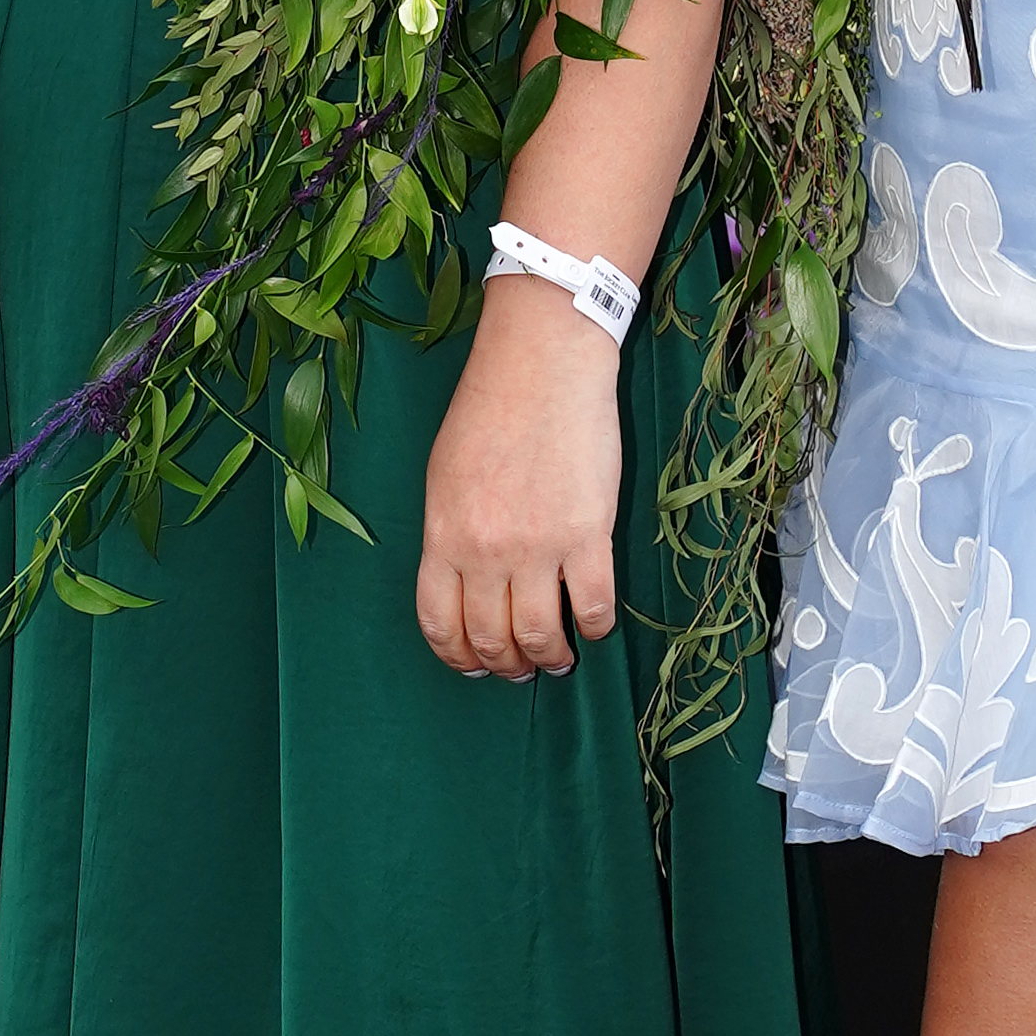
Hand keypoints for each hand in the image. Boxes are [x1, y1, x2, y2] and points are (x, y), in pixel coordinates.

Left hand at [417, 270, 622, 678]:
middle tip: (520, 669)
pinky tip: (595, 628)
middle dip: (506, 665)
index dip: (457, 656)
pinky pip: (593, 606)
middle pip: (490, 637)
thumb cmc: (491, 410)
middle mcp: (484, 551)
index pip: (439, 623)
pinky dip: (595, 629)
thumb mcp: (444, 475)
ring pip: (540, 634)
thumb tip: (464, 583)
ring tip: (558, 660)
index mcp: (442, 536)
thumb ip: (450, 533)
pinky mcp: (588, 535)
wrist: (542, 365)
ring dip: (549, 657)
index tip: (473, 665)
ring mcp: (537, 546)